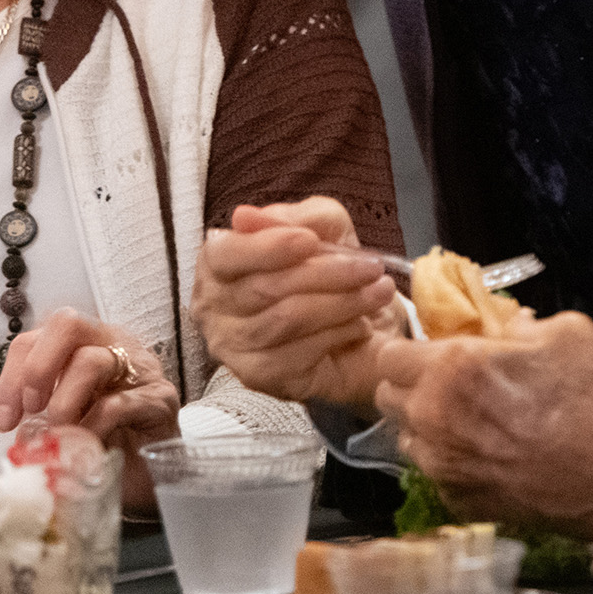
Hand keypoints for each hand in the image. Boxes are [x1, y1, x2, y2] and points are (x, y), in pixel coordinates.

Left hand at [0, 310, 179, 510]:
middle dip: (38, 368)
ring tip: (60, 433)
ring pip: (91, 361)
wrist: (155, 469)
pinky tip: (86, 448)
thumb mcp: (66, 419)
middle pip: (67, 324)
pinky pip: (116, 404)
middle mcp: (113, 345)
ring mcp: (140, 368)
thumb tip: (9, 422)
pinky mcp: (159, 399)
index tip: (4, 420)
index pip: (40, 335)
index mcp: (86, 345)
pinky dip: (91, 429)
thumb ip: (40, 411)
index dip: (12, 375)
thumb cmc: (107, 439)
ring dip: (63, 403)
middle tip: (32, 409)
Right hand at [193, 199, 400, 410]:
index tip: (310, 240)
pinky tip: (360, 325)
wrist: (361, 324)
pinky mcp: (260, 376)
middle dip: (326, 273)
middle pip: (265, 288)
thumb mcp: (323, 227)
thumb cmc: (331, 270)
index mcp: (218, 264)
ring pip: (287, 319)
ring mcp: (233, 347)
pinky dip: (338, 333)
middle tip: (372, 267)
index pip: (224, 254)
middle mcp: (213, 307)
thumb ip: (292, 217)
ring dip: (342, 302)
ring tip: (379, 291)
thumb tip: (245, 216)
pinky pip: (299, 353)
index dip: (267, 247)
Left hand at [374, 311, 592, 546]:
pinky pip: (432, 473)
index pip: (390, 355)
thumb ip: (522, 324)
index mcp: (452, 367)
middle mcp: (433, 415)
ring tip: (464, 423)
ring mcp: (440, 463)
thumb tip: (508, 326)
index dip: (408, 352)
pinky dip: (448, 462)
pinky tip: (483, 456)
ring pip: (405, 437)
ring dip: (423, 426)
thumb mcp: (565, 334)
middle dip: (408, 386)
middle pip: (386, 396)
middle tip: (443, 386)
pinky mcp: (454, 499)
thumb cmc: (589, 399)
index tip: (428, 355)